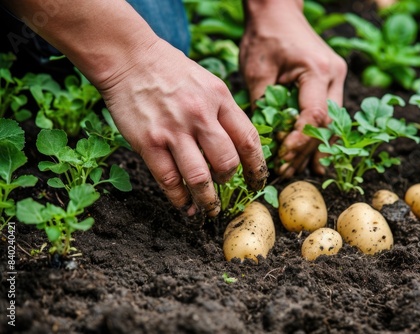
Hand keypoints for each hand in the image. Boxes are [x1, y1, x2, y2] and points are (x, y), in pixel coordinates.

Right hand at [98, 39, 267, 216]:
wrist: (129, 58)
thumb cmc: (171, 71)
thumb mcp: (208, 83)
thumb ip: (223, 112)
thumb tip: (237, 147)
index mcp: (220, 99)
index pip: (248, 140)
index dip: (256, 167)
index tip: (257, 182)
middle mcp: (200, 115)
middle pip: (226, 162)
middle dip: (229, 182)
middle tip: (226, 187)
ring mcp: (173, 130)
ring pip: (199, 178)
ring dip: (207, 200)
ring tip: (209, 209)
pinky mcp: (148, 142)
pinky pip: (169, 180)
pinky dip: (179, 198)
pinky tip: (184, 205)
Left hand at [240, 1, 346, 176]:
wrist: (277, 12)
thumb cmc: (264, 37)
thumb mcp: (256, 72)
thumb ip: (263, 106)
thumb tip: (263, 141)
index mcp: (317, 71)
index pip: (314, 116)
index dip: (299, 142)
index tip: (281, 158)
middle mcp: (335, 76)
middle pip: (327, 124)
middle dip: (306, 151)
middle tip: (286, 171)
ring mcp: (337, 79)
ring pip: (331, 123)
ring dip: (314, 148)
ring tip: (299, 171)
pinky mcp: (332, 82)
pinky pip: (328, 115)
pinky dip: (318, 136)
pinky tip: (314, 159)